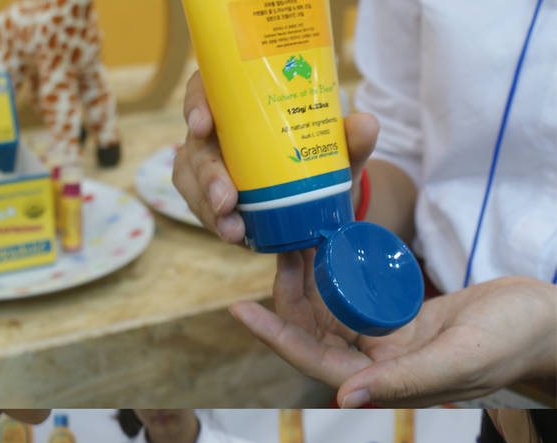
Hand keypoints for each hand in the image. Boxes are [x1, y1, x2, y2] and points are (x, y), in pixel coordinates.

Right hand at [173, 70, 378, 241]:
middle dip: (207, 176)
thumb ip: (351, 139)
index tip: (203, 125)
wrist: (319, 198)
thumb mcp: (338, 150)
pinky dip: (219, 225)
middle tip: (227, 201)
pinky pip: (203, 211)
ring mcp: (208, 168)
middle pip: (196, 147)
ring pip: (192, 184)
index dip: (196, 104)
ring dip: (209, 210)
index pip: (206, 91)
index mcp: (238, 104)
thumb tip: (365, 124)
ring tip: (234, 231)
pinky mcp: (211, 200)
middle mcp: (217, 134)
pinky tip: (237, 237)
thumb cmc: (319, 158)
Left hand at [232, 276, 555, 406]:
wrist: (545, 320)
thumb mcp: (461, 358)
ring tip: (290, 243)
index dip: (277, 339)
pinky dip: (339, 274)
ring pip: (334, 313)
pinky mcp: (402, 316)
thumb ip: (406, 380)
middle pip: (317, 334)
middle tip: (273, 254)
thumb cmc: (512, 340)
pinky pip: (359, 296)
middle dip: (289, 300)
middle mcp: (380, 363)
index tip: (241, 311)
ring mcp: (390, 339)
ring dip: (309, 283)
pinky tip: (325, 248)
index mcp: (387, 380)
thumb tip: (344, 397)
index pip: (317, 362)